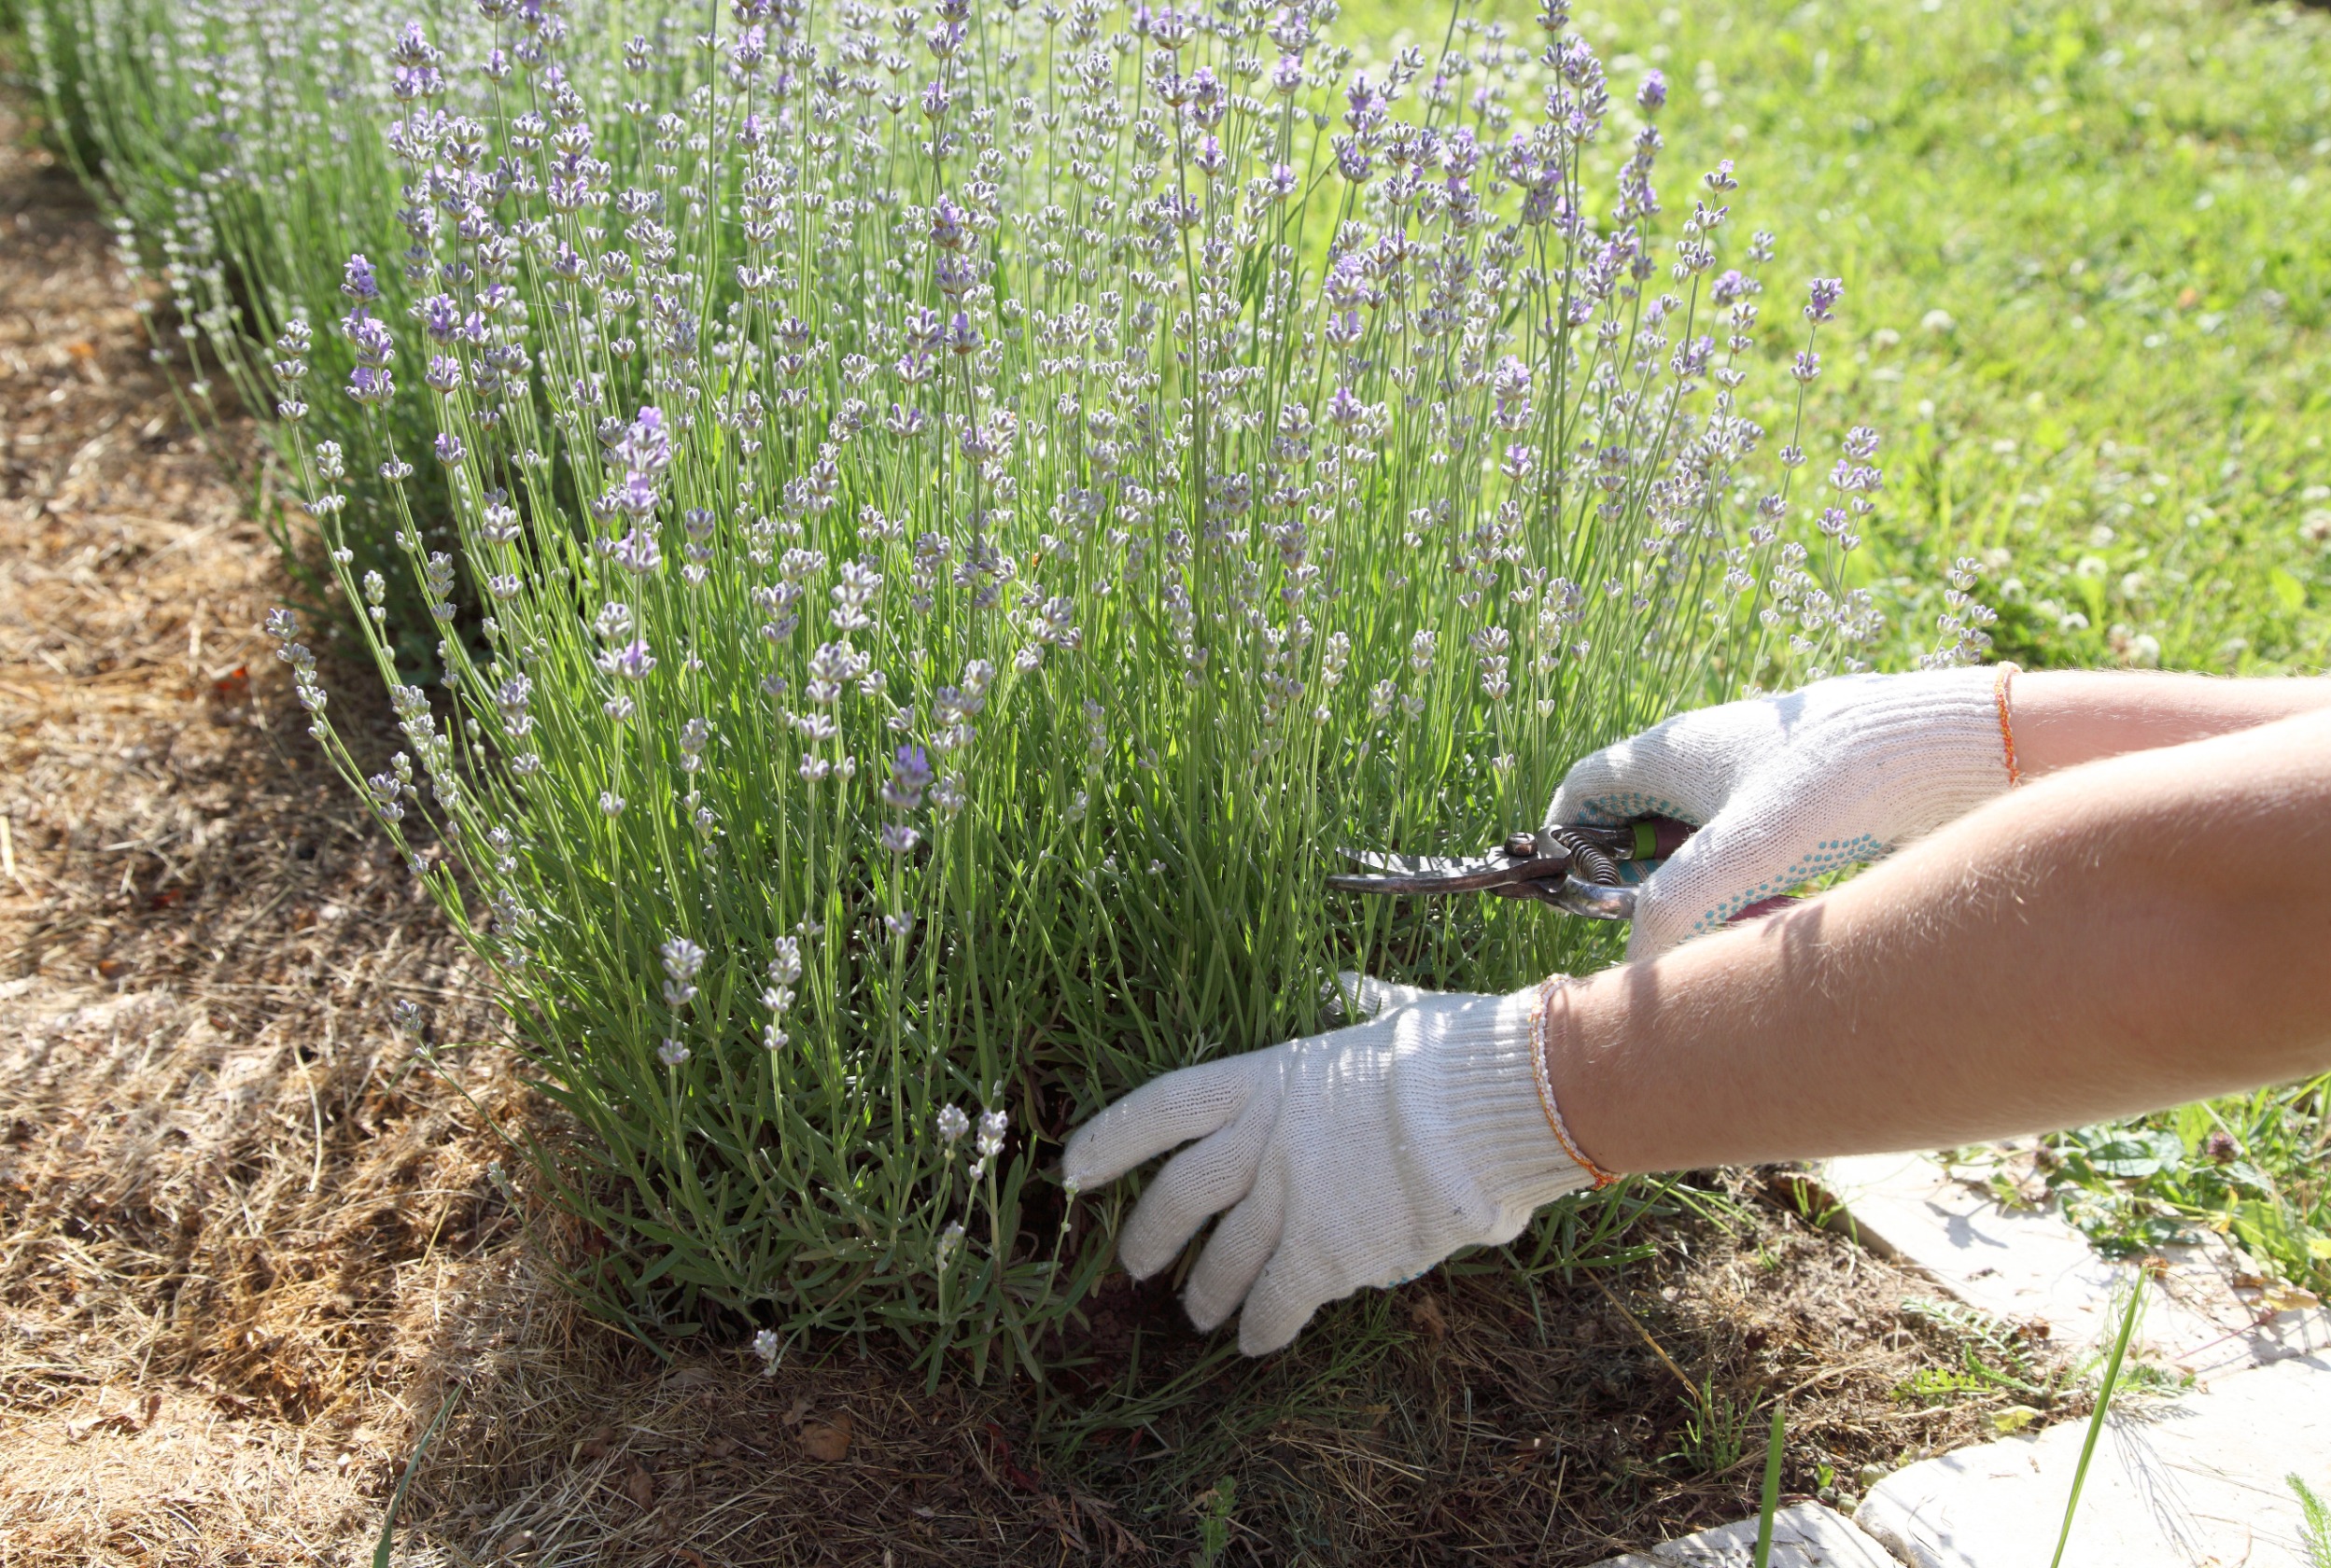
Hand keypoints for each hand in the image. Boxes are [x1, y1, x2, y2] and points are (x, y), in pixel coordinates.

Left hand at [1058, 976, 1593, 1354]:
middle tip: (1134, 1266)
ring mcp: (1291, 1200)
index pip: (1163, 1108)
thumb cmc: (1449, 1051)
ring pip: (1224, 1262)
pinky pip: (1278, 1302)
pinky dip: (1263, 1326)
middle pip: (1179, 1198)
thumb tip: (1336, 985)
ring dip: (1207, 1293)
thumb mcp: (1384, 1014)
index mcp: (1267, 1077)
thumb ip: (1347, 1007)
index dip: (1111, 1139)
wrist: (1495, 1102)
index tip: (1072, 1169)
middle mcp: (1264, 1140)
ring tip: (1201, 1315)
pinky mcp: (1327, 1253)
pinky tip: (1258, 1342)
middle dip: (1148, 1236)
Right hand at [1550, 667, 2015, 957]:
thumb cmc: (1839, 783)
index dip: (1570, 843)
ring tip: (1751, 919)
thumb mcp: (1743, 854)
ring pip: (1704, 844)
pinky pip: (1754, 845)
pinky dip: (1757, 881)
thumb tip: (1638, 971)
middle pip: (1643, 827)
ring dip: (1712, 891)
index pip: (1584, 788)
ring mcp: (1757, 770)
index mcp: (1672, 748)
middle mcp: (1707, 751)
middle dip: (1656, 886)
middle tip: (1680, 927)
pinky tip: (1792, 905)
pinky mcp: (1804, 788)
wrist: (1951, 746)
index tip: (1584, 897)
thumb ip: (1676, 913)